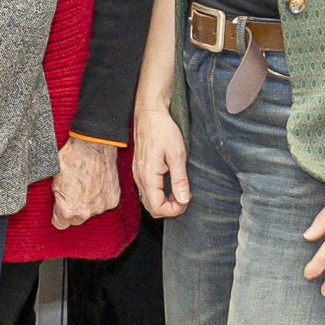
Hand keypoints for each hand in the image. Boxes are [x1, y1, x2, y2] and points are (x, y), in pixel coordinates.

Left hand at [49, 138, 121, 228]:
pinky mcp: (113, 200)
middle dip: (73, 210)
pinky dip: (100, 197)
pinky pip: (104, 204)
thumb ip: (56, 198)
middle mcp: (85, 213)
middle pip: (76, 221)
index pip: (59, 225)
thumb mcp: (53, 179)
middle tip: (72, 193)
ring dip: (88, 203)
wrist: (93, 146)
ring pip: (91, 212)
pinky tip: (97, 184)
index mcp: (67, 210)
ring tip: (86, 185)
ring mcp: (100, 207)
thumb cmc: (71, 159)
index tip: (58, 207)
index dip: (57, 214)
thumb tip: (56, 204)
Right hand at [132, 106, 190, 220]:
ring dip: (164, 201)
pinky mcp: (139, 170)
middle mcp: (139, 178)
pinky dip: (159, 194)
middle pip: (151, 207)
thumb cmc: (163, 131)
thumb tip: (183, 200)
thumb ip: (180, 179)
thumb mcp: (177, 154)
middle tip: (184, 197)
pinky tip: (170, 184)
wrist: (149, 114)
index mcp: (148, 176)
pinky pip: (147, 190)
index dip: (174, 210)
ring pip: (149, 200)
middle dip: (169, 208)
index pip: (157, 207)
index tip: (186, 199)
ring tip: (179, 190)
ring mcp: (137, 174)